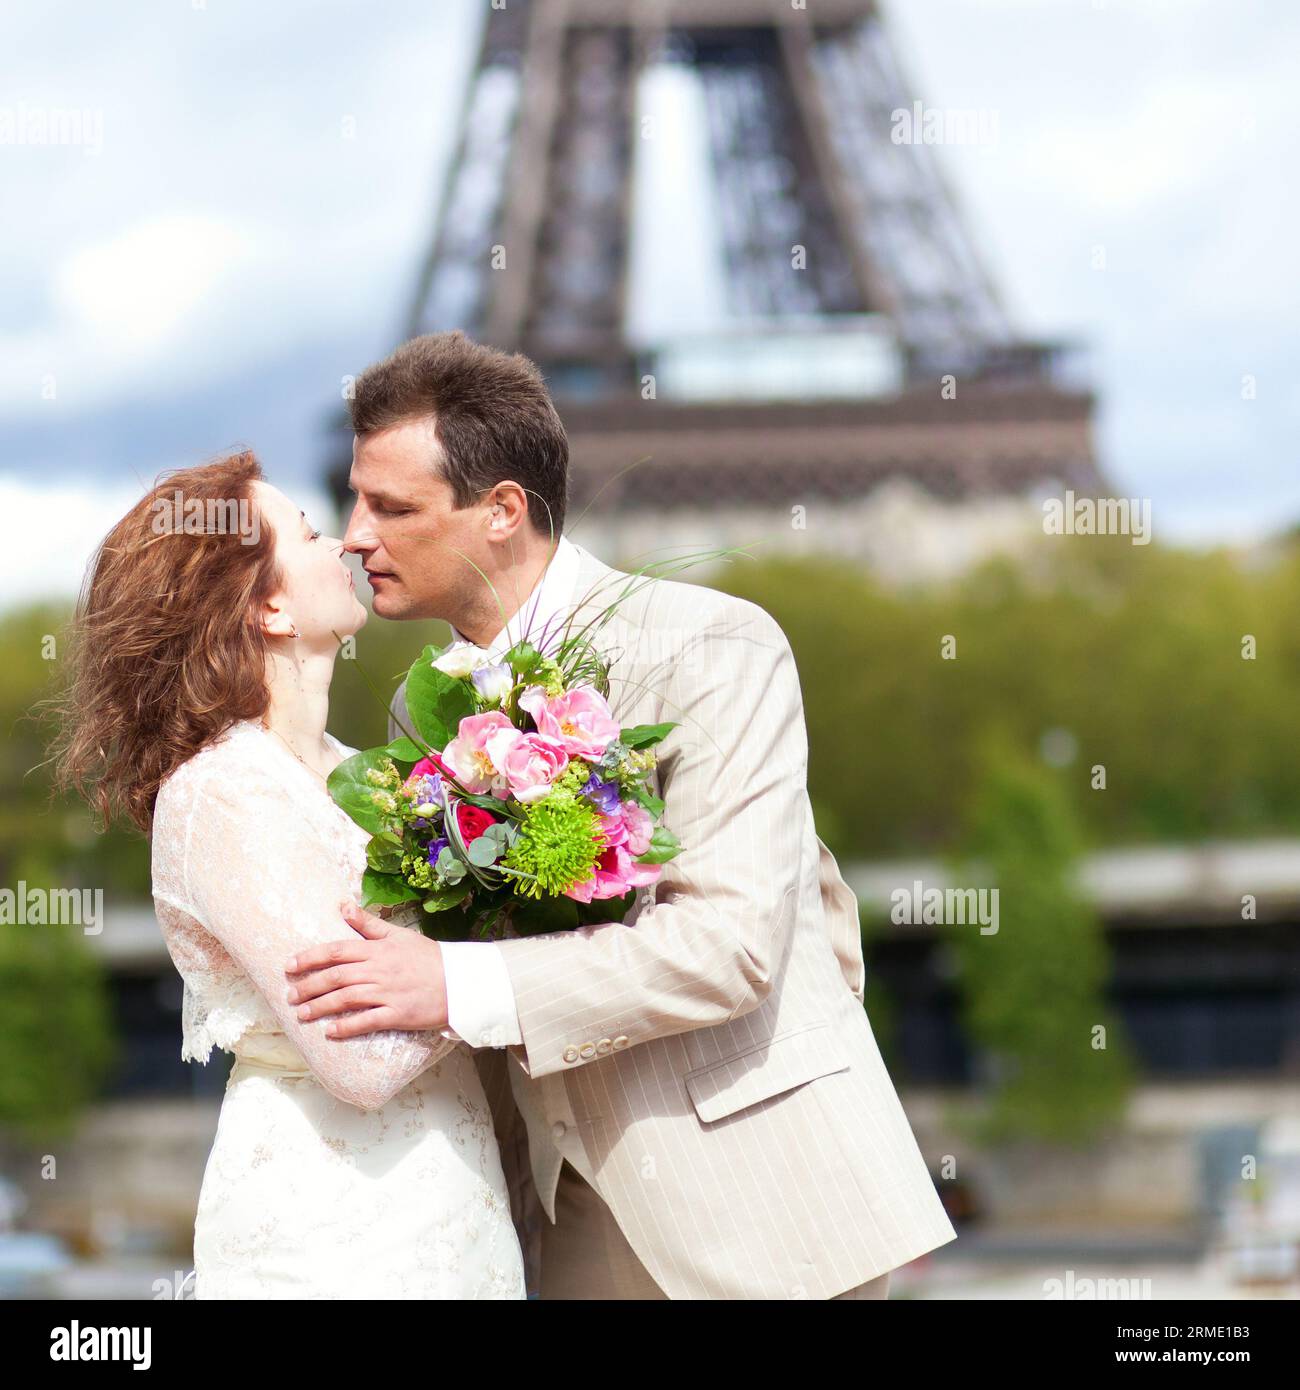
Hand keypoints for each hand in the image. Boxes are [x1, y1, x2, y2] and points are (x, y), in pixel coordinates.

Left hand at [284, 901, 448, 1036]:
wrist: (460, 981)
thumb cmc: (429, 957)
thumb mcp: (399, 934)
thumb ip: (368, 923)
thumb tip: (343, 906)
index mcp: (378, 950)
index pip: (337, 951)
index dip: (310, 958)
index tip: (290, 965)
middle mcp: (378, 971)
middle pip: (336, 977)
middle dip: (309, 986)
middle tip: (290, 994)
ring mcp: (387, 993)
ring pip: (345, 999)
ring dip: (320, 1006)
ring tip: (302, 1013)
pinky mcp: (397, 1014)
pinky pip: (367, 1021)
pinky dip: (346, 1027)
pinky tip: (330, 1031)